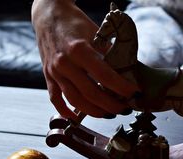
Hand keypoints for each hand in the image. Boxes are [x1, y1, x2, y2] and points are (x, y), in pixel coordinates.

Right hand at [32, 0, 136, 120]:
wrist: (49, 15)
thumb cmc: (75, 23)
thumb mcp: (96, 32)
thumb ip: (110, 53)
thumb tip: (128, 71)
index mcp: (78, 49)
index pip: (105, 75)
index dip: (122, 88)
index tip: (135, 93)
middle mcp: (64, 63)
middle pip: (91, 93)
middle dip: (111, 105)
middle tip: (124, 108)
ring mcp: (54, 72)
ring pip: (75, 100)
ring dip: (94, 111)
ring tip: (109, 113)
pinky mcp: (48, 77)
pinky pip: (55, 99)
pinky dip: (65, 111)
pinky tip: (76, 118)